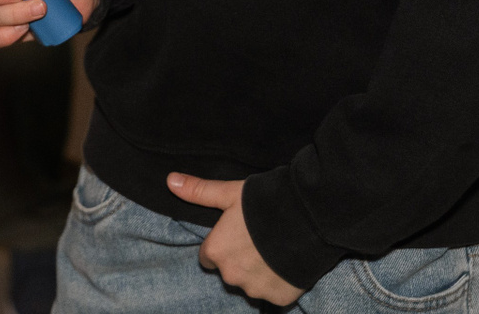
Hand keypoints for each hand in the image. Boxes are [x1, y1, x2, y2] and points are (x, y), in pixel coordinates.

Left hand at [166, 174, 304, 305]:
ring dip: (259, 272)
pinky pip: (274, 293)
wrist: (308, 218)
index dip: (222, 245)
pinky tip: (287, 262)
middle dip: (240, 259)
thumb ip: (199, 192)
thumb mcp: (229, 193)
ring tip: (275, 249)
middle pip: (230, 271)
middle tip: (258, 240)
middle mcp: (231, 275)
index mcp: (216, 252)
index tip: (236, 235)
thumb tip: (170, 180)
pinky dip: (279, 282)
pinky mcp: (280, 298)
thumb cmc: (264, 203)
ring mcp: (256, 289)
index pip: (208, 257)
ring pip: (251, 284)